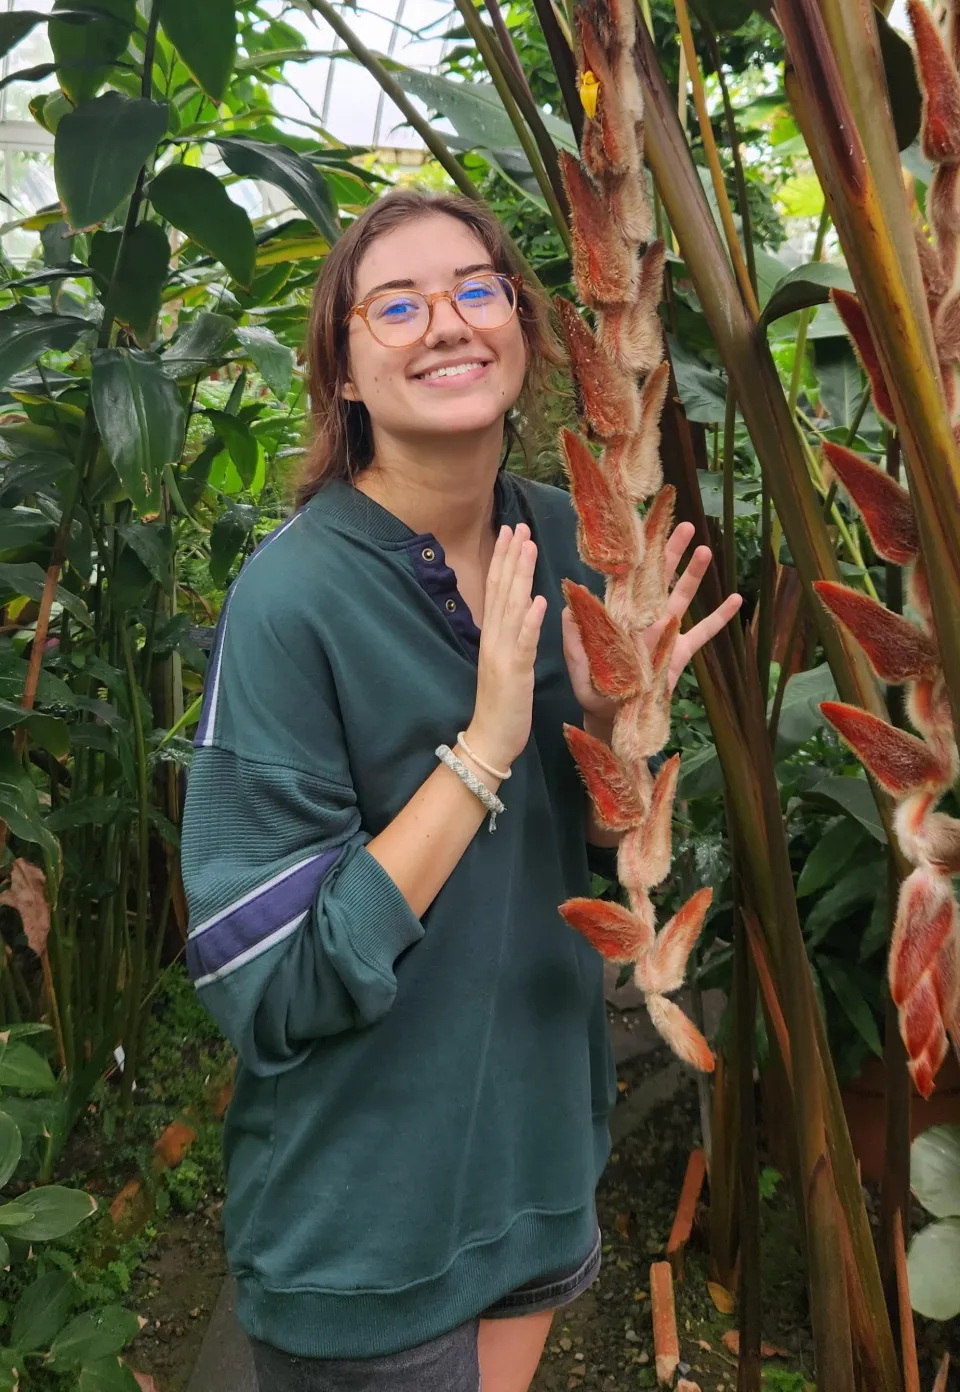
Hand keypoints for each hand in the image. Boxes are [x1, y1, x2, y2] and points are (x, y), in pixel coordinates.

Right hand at [466, 523, 546, 773]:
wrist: (489, 740)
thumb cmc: (501, 705)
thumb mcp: (506, 663)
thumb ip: (512, 635)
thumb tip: (523, 607)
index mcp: (492, 637)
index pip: (497, 590)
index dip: (504, 559)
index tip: (511, 532)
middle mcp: (494, 639)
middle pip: (501, 591)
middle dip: (510, 557)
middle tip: (518, 526)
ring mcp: (502, 655)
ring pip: (511, 608)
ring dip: (520, 577)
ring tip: (528, 548)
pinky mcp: (514, 674)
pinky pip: (523, 643)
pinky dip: (530, 621)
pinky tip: (539, 601)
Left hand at [563, 521, 742, 726]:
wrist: (611, 717)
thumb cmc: (591, 688)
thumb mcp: (578, 661)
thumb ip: (575, 635)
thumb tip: (569, 606)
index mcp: (618, 614)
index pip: (628, 577)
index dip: (636, 554)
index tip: (643, 528)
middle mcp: (643, 618)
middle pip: (659, 578)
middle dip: (670, 551)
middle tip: (684, 526)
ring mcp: (665, 633)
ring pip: (681, 597)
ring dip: (694, 574)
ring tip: (706, 549)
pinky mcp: (680, 652)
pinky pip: (703, 632)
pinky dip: (719, 617)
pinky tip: (736, 599)